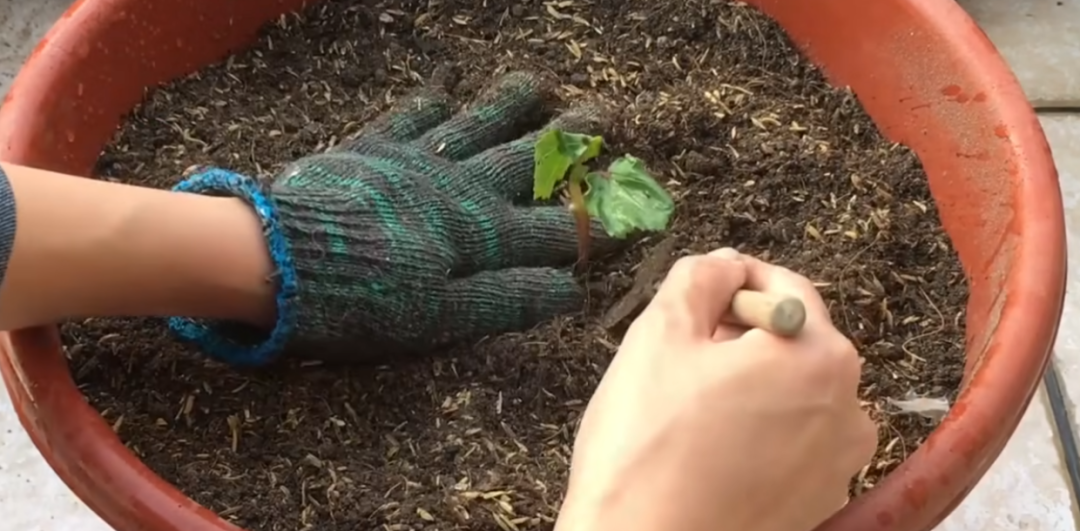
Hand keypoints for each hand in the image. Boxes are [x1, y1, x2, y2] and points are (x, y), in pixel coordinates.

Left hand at [168, 71, 618, 365]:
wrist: (283, 258)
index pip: (552, 230)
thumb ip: (508, 297)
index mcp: (481, 236)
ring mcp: (418, 163)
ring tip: (538, 85)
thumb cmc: (366, 298)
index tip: (623, 220)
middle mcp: (459, 190)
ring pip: (477, 127)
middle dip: (566, 144)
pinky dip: (434, 100)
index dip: (589, 227)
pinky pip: (414, 116)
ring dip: (510, 106)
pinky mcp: (375, 150)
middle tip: (602, 119)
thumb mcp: (444, 316)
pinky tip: (447, 86)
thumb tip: (567, 288)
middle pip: (524, 161)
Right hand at [556, 248, 876, 530]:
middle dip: (737, 338)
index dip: (732, 281)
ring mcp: (838, 465)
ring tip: (688, 410)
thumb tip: (726, 264)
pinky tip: (705, 452)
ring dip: (747, 386)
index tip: (693, 295)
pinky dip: (755, 435)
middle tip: (680, 357)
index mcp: (820, 356)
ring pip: (790, 395)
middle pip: (792, 343)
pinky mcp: (817, 505)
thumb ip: (699, 278)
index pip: (784, 289)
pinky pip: (790, 445)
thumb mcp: (659, 334)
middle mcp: (849, 409)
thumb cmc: (646, 445)